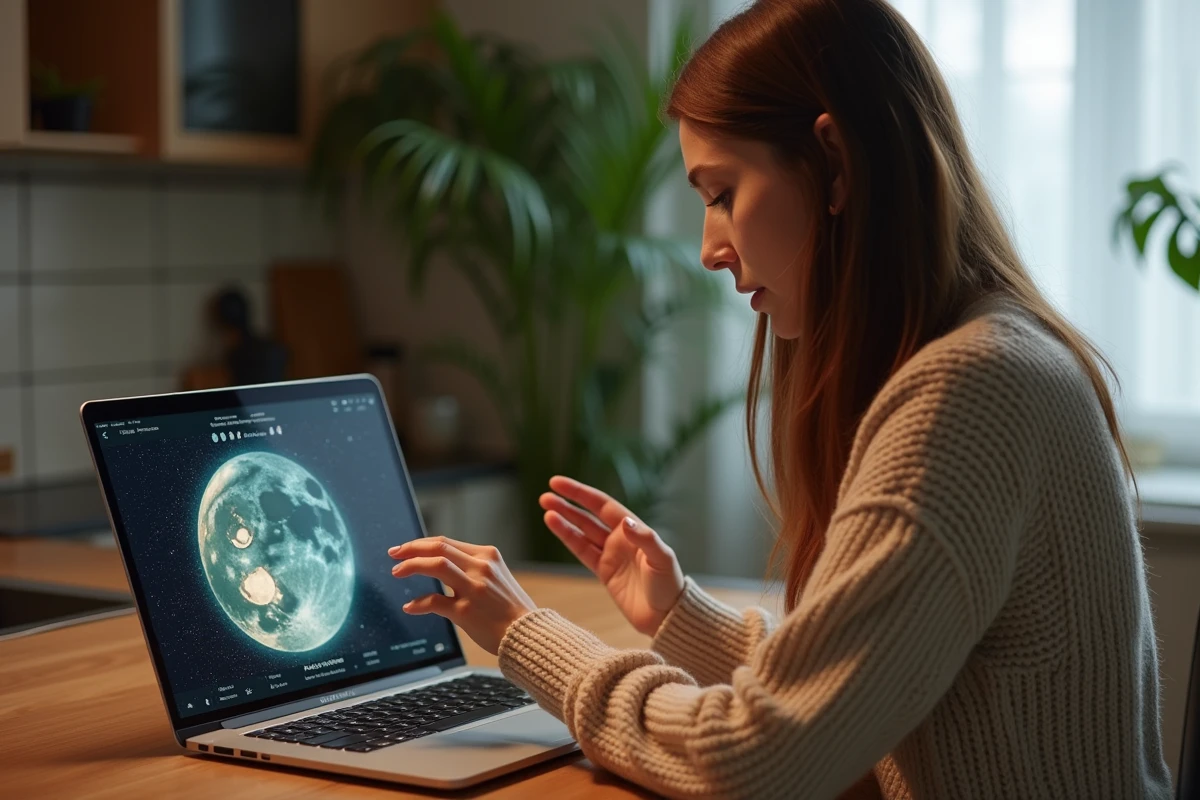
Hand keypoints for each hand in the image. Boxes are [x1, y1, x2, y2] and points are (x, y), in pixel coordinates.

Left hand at [388, 536, 536, 654]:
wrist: (528, 633)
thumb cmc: (511, 609)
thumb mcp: (497, 577)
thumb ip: (473, 567)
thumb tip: (440, 562)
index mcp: (487, 556)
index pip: (446, 542)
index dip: (421, 543)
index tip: (405, 548)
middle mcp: (481, 568)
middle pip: (438, 547)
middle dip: (411, 549)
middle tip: (394, 554)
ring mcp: (474, 588)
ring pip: (436, 565)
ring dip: (411, 566)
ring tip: (397, 572)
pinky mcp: (467, 611)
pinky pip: (435, 601)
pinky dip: (418, 603)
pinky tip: (410, 606)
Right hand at [539, 476, 684, 636]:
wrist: (666, 617)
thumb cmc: (669, 585)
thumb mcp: (662, 559)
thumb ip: (644, 539)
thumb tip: (624, 522)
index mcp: (633, 529)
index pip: (602, 505)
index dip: (580, 493)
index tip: (559, 484)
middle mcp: (620, 538)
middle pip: (588, 516)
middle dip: (567, 505)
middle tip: (545, 497)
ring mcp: (611, 555)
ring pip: (581, 532)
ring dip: (564, 520)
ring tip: (545, 509)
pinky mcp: (604, 572)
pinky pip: (582, 551)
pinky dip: (568, 538)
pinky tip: (554, 526)